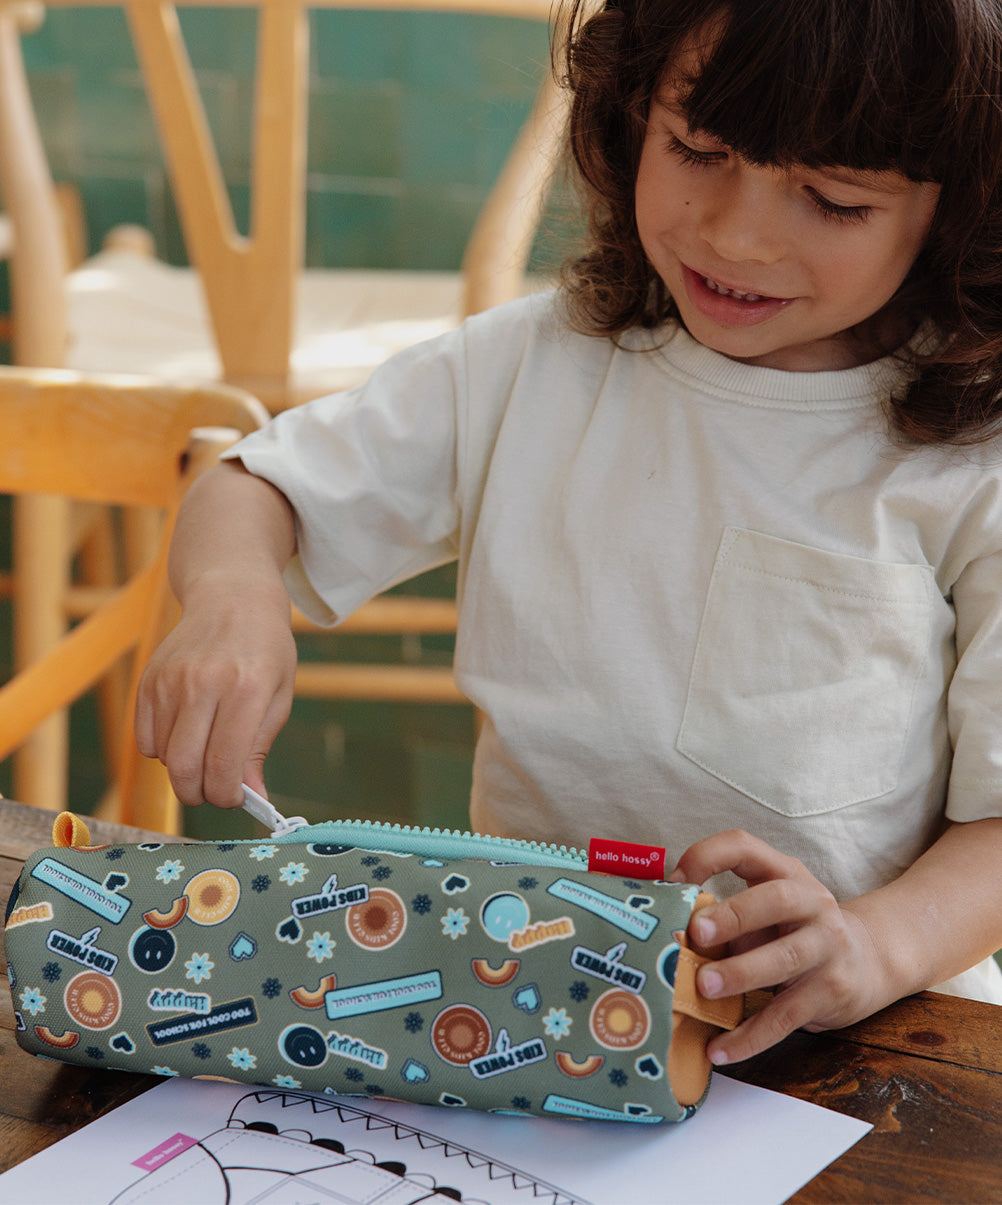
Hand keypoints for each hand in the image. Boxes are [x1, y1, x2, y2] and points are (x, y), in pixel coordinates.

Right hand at [134, 576, 296, 808]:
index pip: (223, 765)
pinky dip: (162, 750)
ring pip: (164, 757)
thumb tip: (253, 797)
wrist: (232, 596)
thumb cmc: (264, 650)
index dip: (227, 795)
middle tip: (214, 792)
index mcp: (246, 690)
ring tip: (205, 753)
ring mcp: (170, 681)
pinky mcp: (148, 680)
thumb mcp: (279, 695)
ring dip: (183, 770)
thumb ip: (259, 748)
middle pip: (185, 767)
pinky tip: (186, 732)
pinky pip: (145, 739)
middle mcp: (203, 684)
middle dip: (199, 794)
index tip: (235, 799)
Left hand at [669, 829, 886, 1064]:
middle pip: (777, 899)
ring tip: (704, 988)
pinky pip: (787, 1016)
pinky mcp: (831, 991)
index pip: (746, 846)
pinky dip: (752, 1036)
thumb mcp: (767, 909)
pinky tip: (720, 1048)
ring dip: (741, 974)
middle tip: (696, 933)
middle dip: (734, 916)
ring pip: (784, 959)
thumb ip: (728, 915)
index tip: (676, 881)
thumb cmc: (795, 929)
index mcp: (786, 872)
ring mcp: (828, 947)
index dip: (708, 856)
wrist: (868, 960)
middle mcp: (813, 903)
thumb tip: (669, 934)